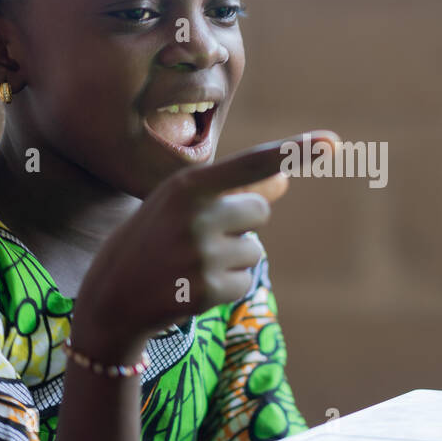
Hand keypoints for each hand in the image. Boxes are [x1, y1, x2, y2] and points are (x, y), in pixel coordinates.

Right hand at [69, 130, 338, 365]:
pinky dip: (226, 286)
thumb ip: (234, 192)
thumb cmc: (152, 240)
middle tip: (196, 238)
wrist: (110, 299)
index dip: (293, 152)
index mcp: (186, 186)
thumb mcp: (182, 207)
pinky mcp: (208, 291)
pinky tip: (192, 286)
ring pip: (254, 250)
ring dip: (231, 259)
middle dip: (239, 224)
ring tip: (188, 264)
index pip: (251, 163)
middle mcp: (196, 216)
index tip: (331, 142)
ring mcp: (202, 255)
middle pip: (259, 211)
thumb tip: (287, 180)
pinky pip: (245, 281)